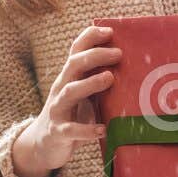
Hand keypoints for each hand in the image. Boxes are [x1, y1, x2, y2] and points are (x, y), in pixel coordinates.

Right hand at [11, 24, 119, 176]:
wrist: (43, 145)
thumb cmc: (72, 116)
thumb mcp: (83, 96)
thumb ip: (98, 82)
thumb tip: (134, 69)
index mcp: (68, 78)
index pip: (75, 51)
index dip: (89, 38)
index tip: (109, 30)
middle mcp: (60, 89)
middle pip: (73, 66)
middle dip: (94, 56)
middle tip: (118, 53)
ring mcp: (57, 110)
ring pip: (70, 92)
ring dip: (90, 83)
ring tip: (109, 78)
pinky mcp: (58, 132)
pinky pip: (71, 129)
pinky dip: (86, 129)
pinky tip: (102, 129)